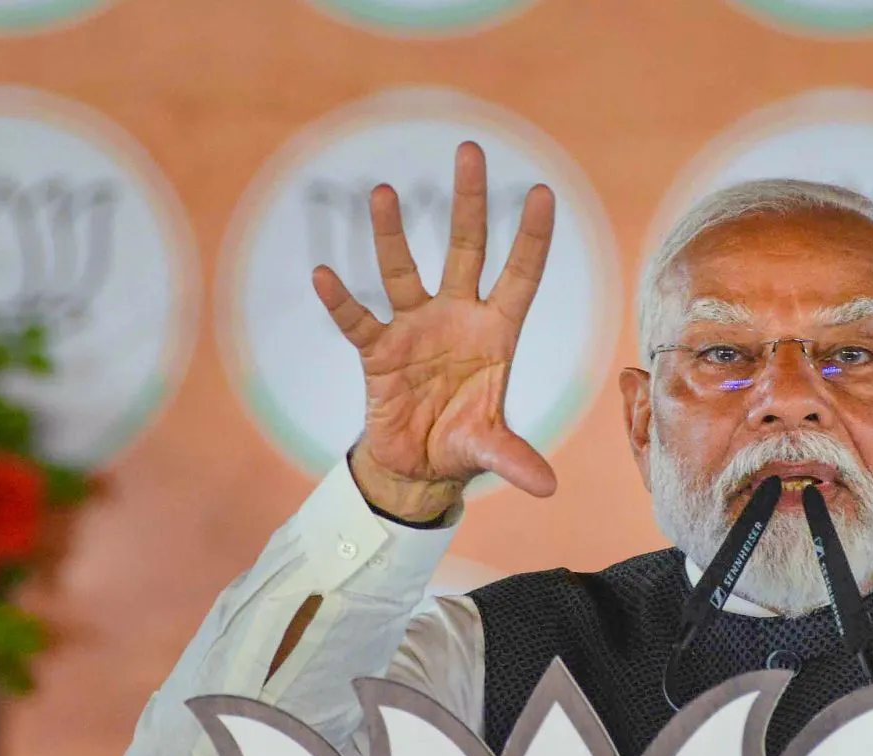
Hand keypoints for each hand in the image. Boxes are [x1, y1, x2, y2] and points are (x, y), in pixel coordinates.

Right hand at [312, 141, 557, 518]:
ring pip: (405, 270)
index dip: (532, 238)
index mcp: (497, 334)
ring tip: (385, 192)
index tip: (544, 192)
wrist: (417, 467)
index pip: (520, 276)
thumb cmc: (462, 444)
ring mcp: (415, 328)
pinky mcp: (377, 351)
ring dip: (394, 235)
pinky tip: (323, 275)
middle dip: (470, 203)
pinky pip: (357, 321)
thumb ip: (515, 460)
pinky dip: (342, 302)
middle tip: (470, 150)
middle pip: (466, 249)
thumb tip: (548, 488)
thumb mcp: (490, 449)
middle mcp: (458, 318)